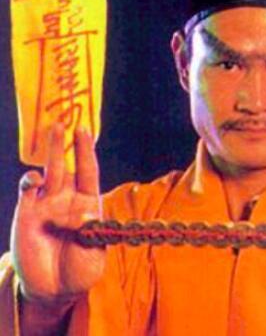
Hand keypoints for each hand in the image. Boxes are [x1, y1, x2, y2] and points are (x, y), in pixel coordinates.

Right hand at [10, 123, 104, 304]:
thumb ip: (91, 233)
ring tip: (54, 130)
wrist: (55, 290)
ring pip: (47, 173)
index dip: (86, 151)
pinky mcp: (27, 215)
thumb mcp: (94, 253)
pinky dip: (30, 181)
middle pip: (66, 165)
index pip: (88, 172)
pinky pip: (28, 192)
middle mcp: (67, 200)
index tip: (85, 130)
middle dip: (65, 143)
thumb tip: (85, 215)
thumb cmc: (81, 270)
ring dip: (49, 153)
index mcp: (88, 204)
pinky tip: (35, 180)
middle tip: (65, 120)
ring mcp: (45, 206)